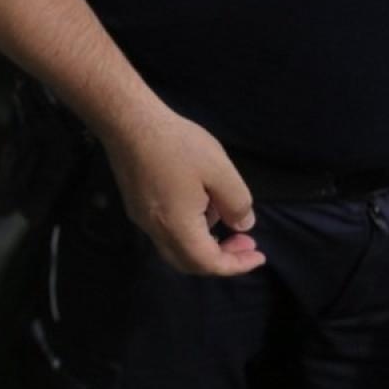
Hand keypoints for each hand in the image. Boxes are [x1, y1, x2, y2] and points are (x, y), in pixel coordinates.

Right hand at [98, 103, 264, 276]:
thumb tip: (242, 225)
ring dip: (204, 245)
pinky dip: (188, 233)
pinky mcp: (136, 206)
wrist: (129, 124)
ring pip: (175, 249)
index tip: (259, 254)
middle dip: (220, 259)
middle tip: (244, 242)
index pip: (208, 263)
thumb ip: (237, 203)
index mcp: (177, 226)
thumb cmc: (177, 146)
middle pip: (189, 263)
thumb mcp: (220, 171)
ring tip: (224, 216)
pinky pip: (165, 232)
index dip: (236, 265)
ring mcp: (142, 219)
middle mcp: (155, 230)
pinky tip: (199, 205)